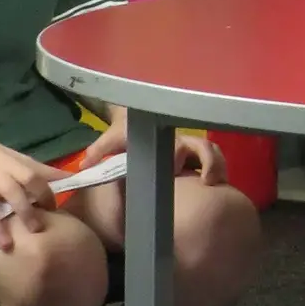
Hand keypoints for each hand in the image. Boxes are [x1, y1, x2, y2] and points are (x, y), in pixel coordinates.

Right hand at [0, 129, 62, 254]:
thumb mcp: (14, 157)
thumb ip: (39, 169)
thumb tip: (69, 176)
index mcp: (12, 167)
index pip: (35, 180)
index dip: (46, 194)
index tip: (54, 210)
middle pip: (14, 195)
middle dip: (26, 213)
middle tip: (36, 230)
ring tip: (7, 247)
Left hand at [84, 116, 226, 183]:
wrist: (136, 118)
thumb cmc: (125, 130)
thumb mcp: (112, 138)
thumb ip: (100, 150)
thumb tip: (84, 165)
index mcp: (164, 139)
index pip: (179, 145)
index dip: (181, 155)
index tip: (177, 169)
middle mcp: (182, 143)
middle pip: (205, 148)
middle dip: (211, 162)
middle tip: (208, 181)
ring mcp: (191, 151)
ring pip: (215, 154)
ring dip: (219, 168)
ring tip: (217, 185)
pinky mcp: (196, 159)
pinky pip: (215, 161)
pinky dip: (220, 171)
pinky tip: (218, 187)